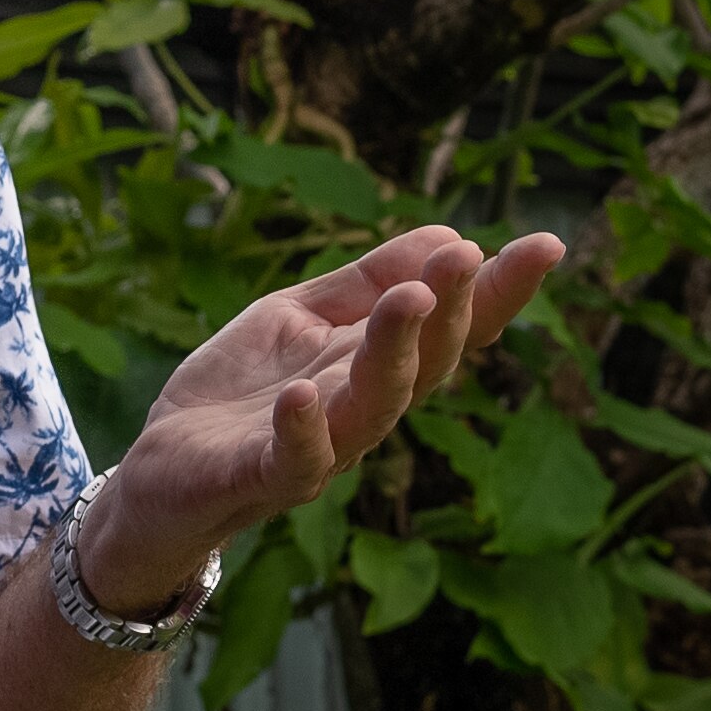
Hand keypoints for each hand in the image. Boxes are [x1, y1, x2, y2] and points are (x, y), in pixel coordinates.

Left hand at [78, 224, 564, 610]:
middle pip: (425, 366)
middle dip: (450, 312)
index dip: (501, 293)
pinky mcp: (256, 477)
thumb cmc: (241, 394)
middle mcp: (361, 412)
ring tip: (407, 303)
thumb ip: (367, 282)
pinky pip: (292, 461)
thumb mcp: (301, 315)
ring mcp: (315, 450)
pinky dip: (303, 429)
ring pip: (372, 409)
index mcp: (376, 368)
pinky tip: (306, 393)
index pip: (454, 330)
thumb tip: (452, 232)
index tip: (548, 245)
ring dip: (393, 354)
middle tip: (464, 257)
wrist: (161, 476)